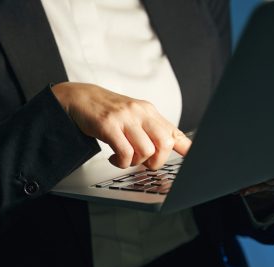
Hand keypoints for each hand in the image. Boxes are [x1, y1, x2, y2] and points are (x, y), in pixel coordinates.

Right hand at [51, 82, 191, 168]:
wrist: (80, 98)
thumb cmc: (108, 111)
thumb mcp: (134, 116)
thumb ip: (151, 130)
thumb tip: (172, 146)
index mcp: (149, 112)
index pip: (174, 132)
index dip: (187, 150)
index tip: (192, 161)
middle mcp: (140, 113)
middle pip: (165, 143)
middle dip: (156, 161)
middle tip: (143, 162)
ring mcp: (125, 118)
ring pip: (145, 150)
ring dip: (134, 162)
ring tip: (124, 158)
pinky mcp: (109, 126)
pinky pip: (124, 152)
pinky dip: (120, 162)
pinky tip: (113, 158)